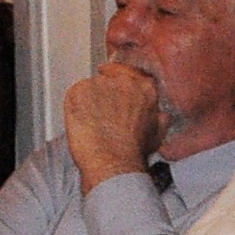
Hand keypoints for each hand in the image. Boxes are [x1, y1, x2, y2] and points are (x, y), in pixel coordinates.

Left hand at [64, 63, 164, 187]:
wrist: (113, 161)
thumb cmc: (133, 151)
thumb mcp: (157, 133)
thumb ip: (157, 117)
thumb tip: (159, 115)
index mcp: (145, 88)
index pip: (129, 73)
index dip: (118, 81)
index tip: (113, 88)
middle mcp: (124, 81)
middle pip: (108, 79)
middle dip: (104, 94)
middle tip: (101, 114)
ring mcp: (100, 84)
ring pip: (91, 87)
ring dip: (89, 102)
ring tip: (92, 123)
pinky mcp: (79, 91)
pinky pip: (75, 94)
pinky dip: (75, 106)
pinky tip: (82, 122)